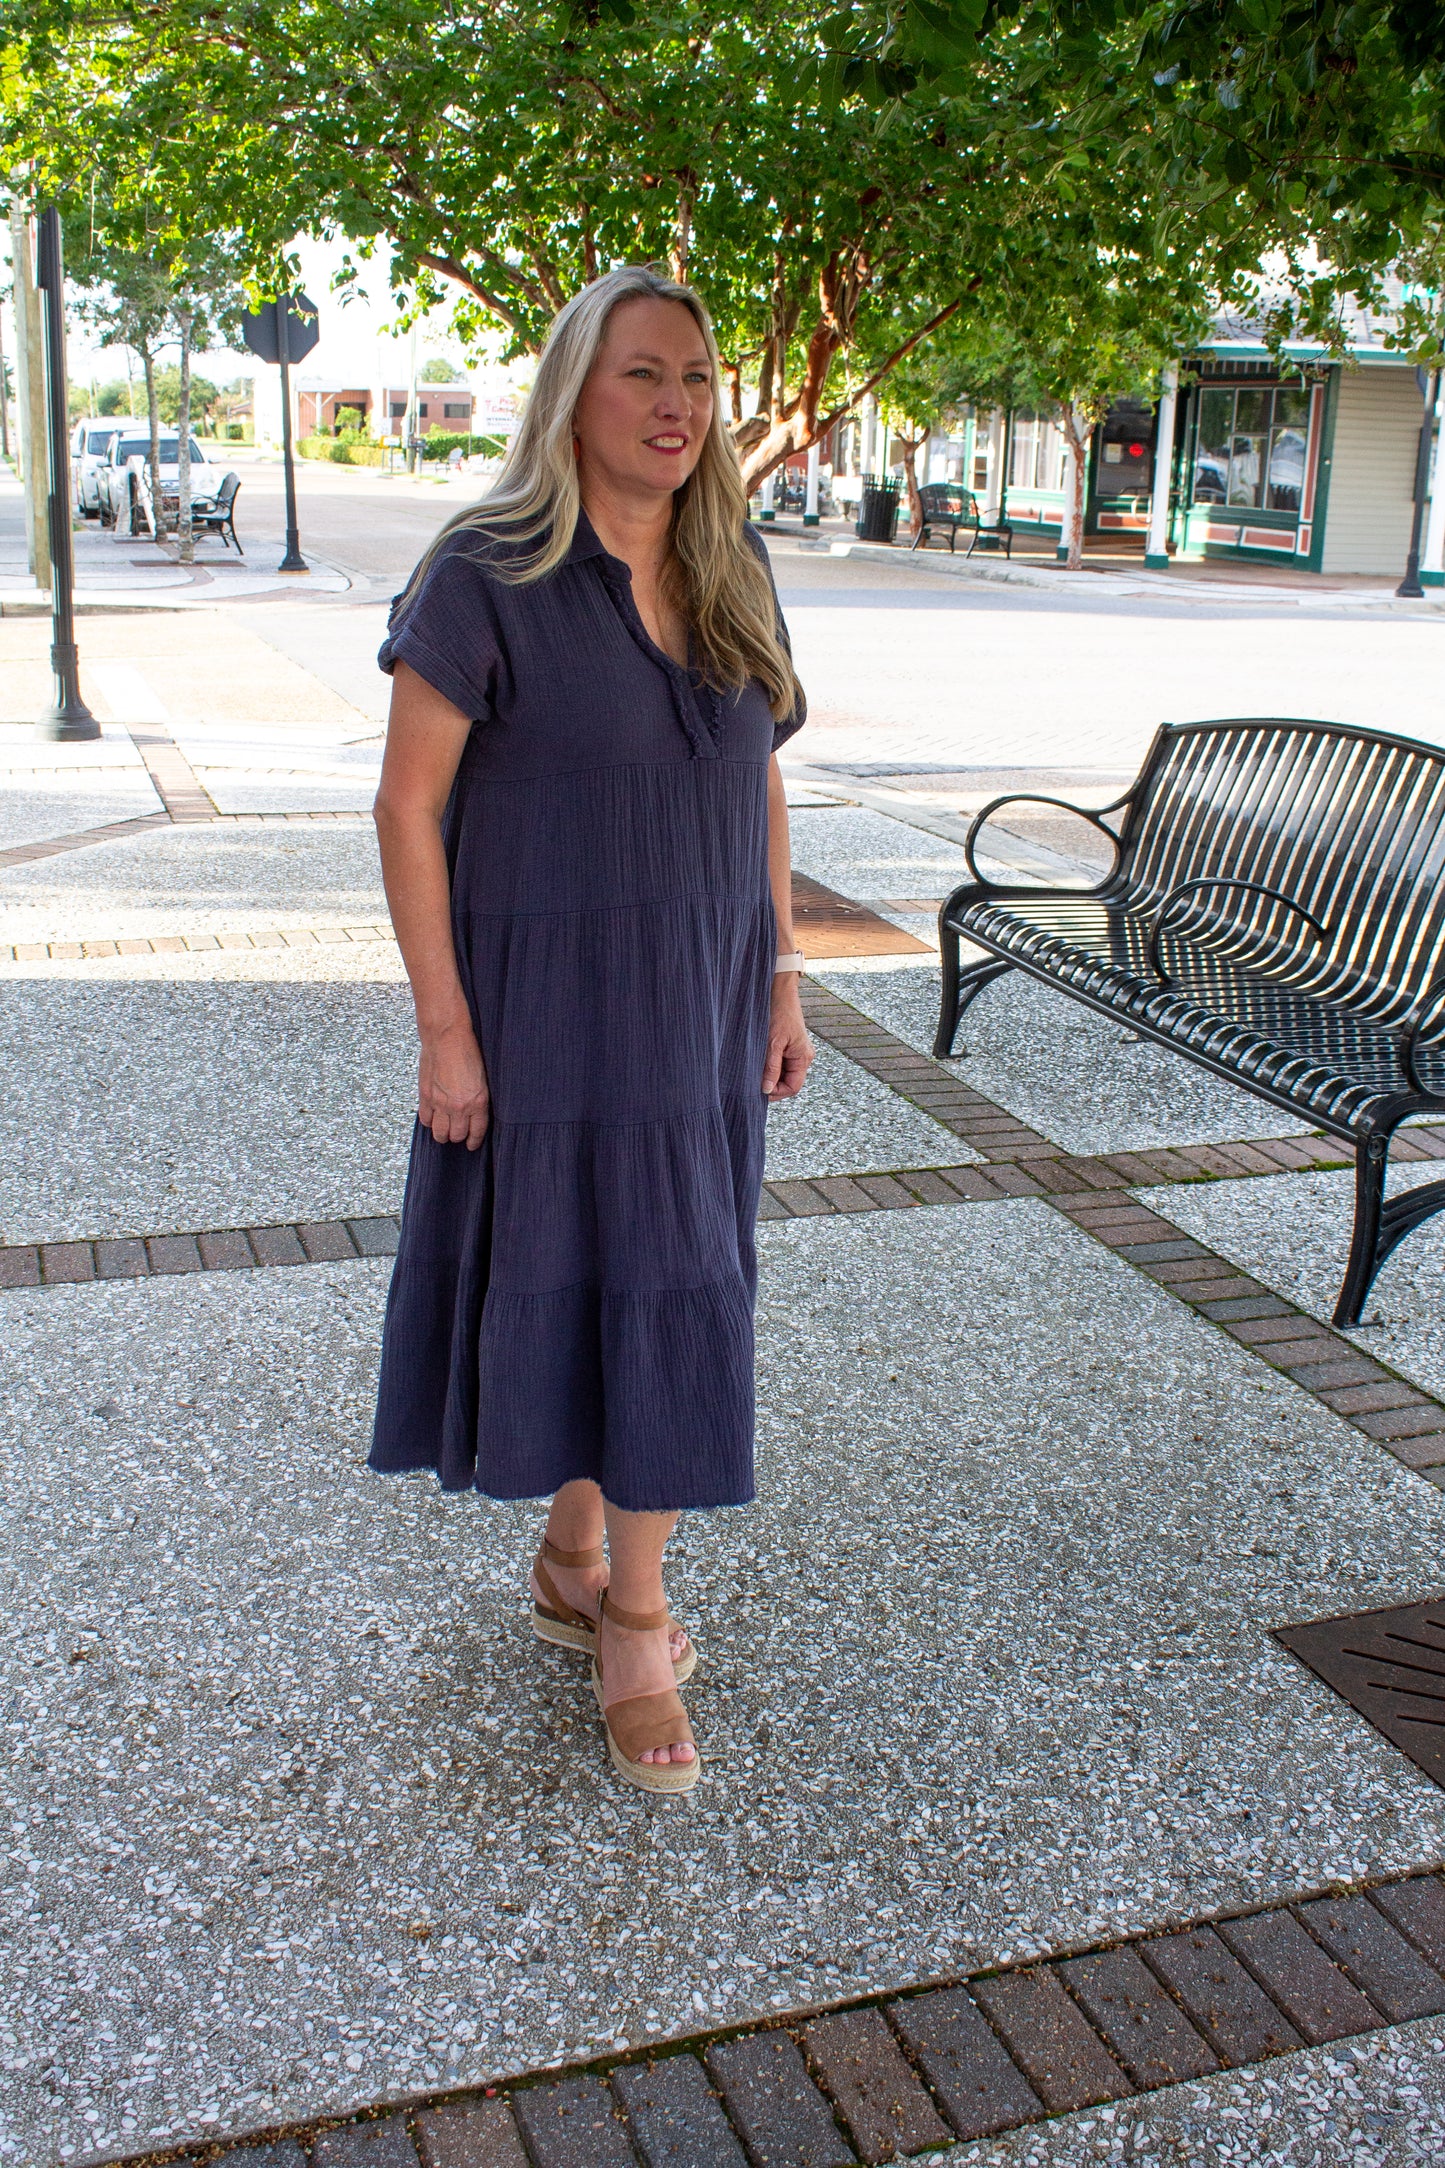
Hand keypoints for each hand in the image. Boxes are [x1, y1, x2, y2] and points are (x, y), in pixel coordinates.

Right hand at [418, 1017, 490, 1147]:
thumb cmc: (467, 1051)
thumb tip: (473, 1114)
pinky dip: (429, 1122)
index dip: (474, 1141)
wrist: (447, 1037)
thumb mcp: (482, 1078)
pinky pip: (425, 1120)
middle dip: (458, 1137)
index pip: (477, 1131)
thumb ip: (478, 1098)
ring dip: (442, 1134)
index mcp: (477, 1101)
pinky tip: (433, 1118)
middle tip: (458, 1133)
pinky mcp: (425, 1096)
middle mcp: (459, 1106)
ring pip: (439, 1133)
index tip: (471, 1144)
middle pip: (457, 1135)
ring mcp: (440, 1103)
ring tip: (444, 1130)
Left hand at [762, 976, 813, 1100]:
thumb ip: (771, 1068)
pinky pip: (780, 1063)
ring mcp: (796, 1052)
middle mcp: (803, 1057)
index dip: (777, 1093)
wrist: (779, 993)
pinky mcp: (789, 1047)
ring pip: (783, 1073)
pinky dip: (769, 1066)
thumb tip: (766, 1090)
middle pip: (788, 1082)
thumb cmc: (778, 1014)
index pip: (793, 1087)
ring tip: (754, 1073)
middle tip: (753, 1084)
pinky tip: (757, 1063)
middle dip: (772, 1085)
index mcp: (803, 1058)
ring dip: (769, 1076)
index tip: (759, 1092)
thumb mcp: (772, 1043)